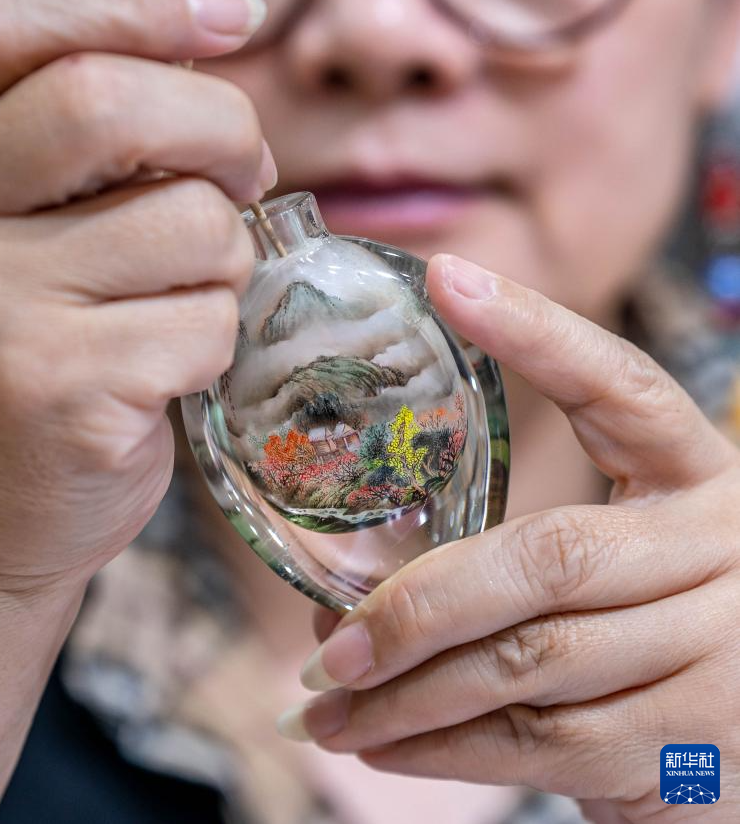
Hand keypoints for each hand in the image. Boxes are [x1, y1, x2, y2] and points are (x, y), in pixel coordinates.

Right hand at [0, 0, 274, 596]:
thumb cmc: (24, 361)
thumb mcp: (27, 234)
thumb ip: (87, 151)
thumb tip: (212, 65)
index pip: (7, 24)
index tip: (233, 15)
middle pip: (111, 102)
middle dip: (222, 128)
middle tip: (246, 175)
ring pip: (186, 220)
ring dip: (227, 257)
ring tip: (189, 298)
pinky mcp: (51, 384)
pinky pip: (203, 322)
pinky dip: (219, 341)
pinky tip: (171, 371)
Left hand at [281, 255, 739, 822]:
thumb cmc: (650, 634)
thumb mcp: (612, 564)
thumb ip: (512, 557)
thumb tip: (343, 599)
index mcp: (694, 474)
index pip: (618, 385)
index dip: (535, 331)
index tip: (445, 278)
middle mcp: (717, 546)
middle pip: (547, 554)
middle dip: (418, 605)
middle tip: (329, 641)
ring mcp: (715, 649)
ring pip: (527, 661)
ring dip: (409, 691)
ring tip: (326, 702)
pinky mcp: (690, 746)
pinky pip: (539, 743)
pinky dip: (443, 750)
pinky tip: (382, 744)